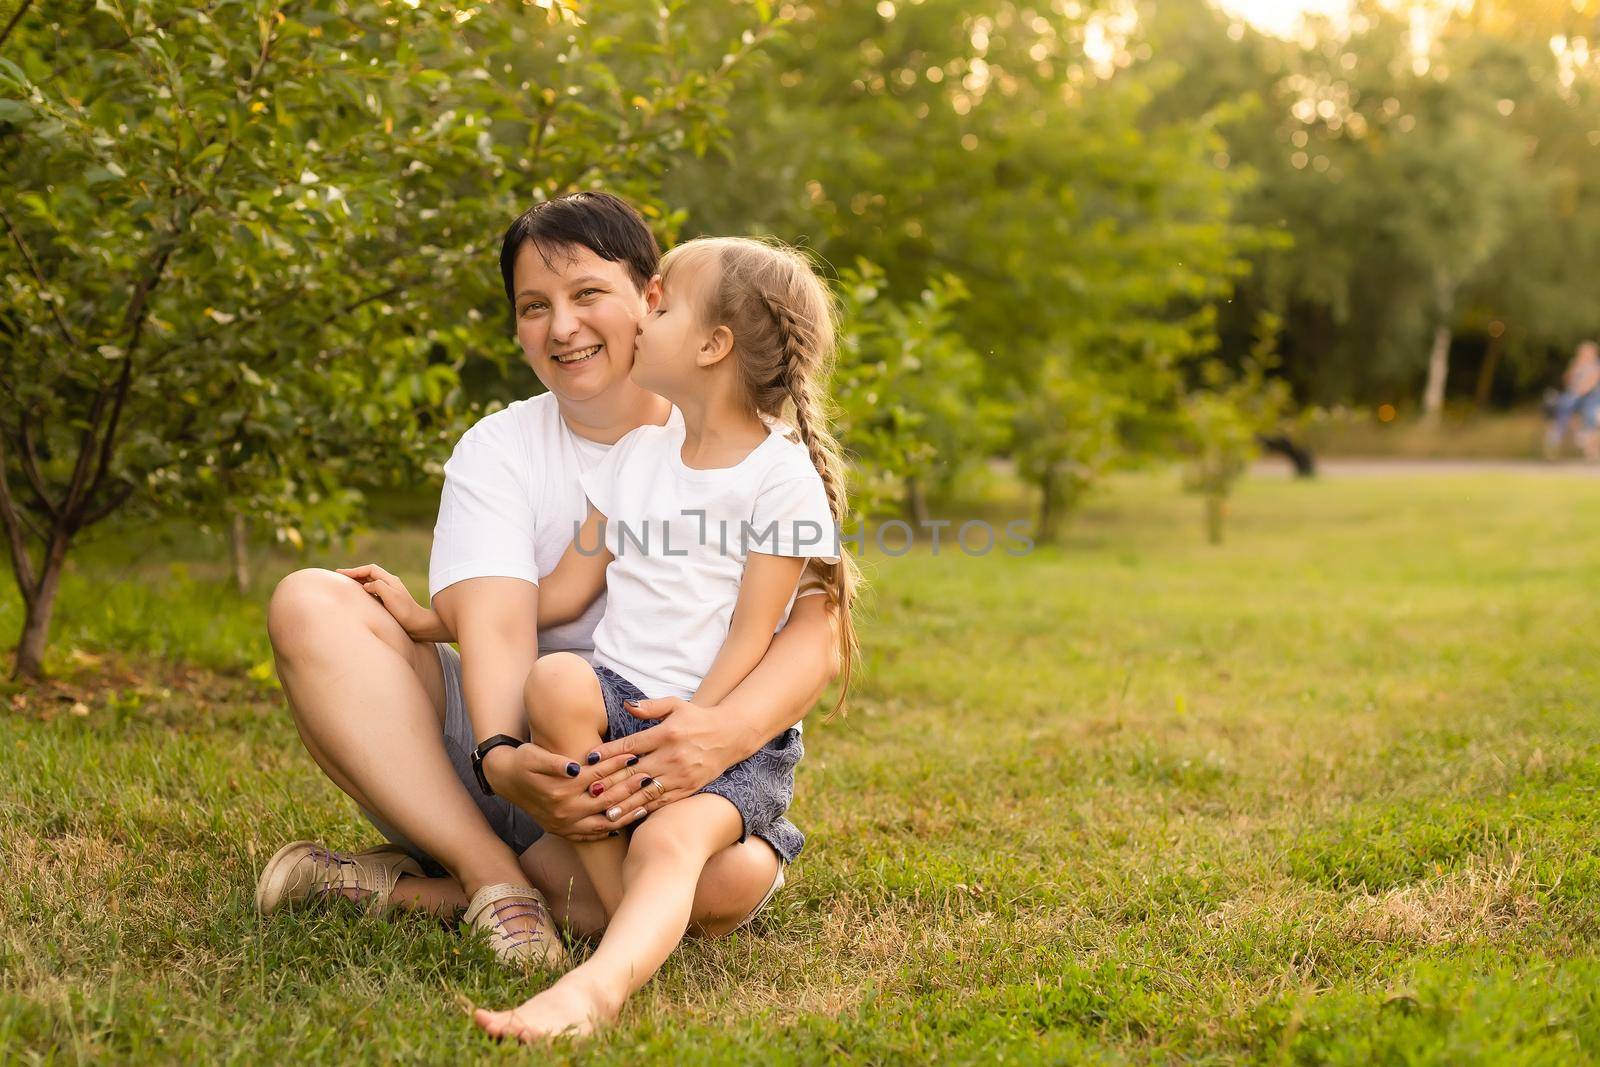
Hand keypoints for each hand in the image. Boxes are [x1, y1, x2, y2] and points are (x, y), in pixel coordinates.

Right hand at [337, 563, 444, 640]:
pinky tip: (357, 595)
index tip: (340, 573)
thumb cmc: (405, 611)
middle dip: (354, 574)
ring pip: (371, 582)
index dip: (354, 570)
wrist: (419, 625)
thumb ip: (377, 586)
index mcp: (390, 580)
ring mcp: (389, 592)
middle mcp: (390, 583)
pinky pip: (373, 591)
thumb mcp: (390, 596)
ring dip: (358, 581)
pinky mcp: (389, 601)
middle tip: (339, 575)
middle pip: (369, 574)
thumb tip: (366, 586)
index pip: (370, 569)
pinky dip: (363, 590)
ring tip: (345, 583)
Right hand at [482, 741, 637, 840]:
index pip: (597, 775)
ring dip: (626, 812)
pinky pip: (592, 834)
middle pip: (606, 799)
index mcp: (560, 789)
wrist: (504, 779)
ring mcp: (564, 824)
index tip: (635, 755)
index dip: (617, 764)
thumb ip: (555, 762)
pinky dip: (610, 829)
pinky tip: (626, 823)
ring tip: (647, 802)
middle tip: (651, 778)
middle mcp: (564, 810)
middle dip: (629, 788)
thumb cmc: (523, 761)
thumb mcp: (534, 756)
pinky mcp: (562, 831)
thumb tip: (577, 766)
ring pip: (603, 821)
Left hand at [582, 697, 749, 825]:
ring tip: (605, 813)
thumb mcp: (676, 705)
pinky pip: (663, 802)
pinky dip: (645, 810)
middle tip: (589, 793)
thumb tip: (626, 705)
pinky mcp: (688, 788)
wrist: (730, 735)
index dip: (609, 752)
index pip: (632, 745)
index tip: (591, 759)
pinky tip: (630, 816)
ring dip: (625, 804)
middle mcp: (672, 756)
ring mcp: (681, 775)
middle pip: (635, 772)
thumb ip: (650, 707)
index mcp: (667, 734)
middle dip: (610, 784)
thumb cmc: (697, 718)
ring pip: (647, 792)